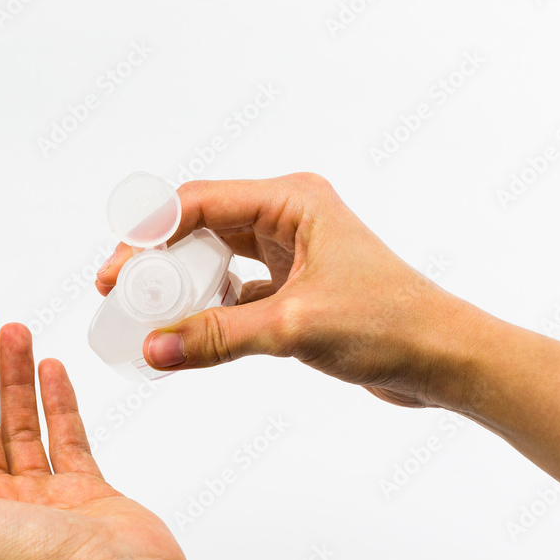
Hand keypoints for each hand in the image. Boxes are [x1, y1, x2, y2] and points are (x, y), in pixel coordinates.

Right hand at [96, 172, 475, 408]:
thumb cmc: (391, 325)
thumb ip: (217, 338)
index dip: (149, 235)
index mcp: (293, 200)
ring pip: (215, 259)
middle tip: (117, 292)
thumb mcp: (293, 327)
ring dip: (180, 284)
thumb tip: (153, 350)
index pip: (199, 202)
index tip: (116, 271)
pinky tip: (185, 331)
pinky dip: (207, 309)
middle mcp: (289, 216)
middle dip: (157, 259)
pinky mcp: (292, 287)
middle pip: (200, 227)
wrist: (443, 359)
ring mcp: (290, 252)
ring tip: (144, 313)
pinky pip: (233, 291)